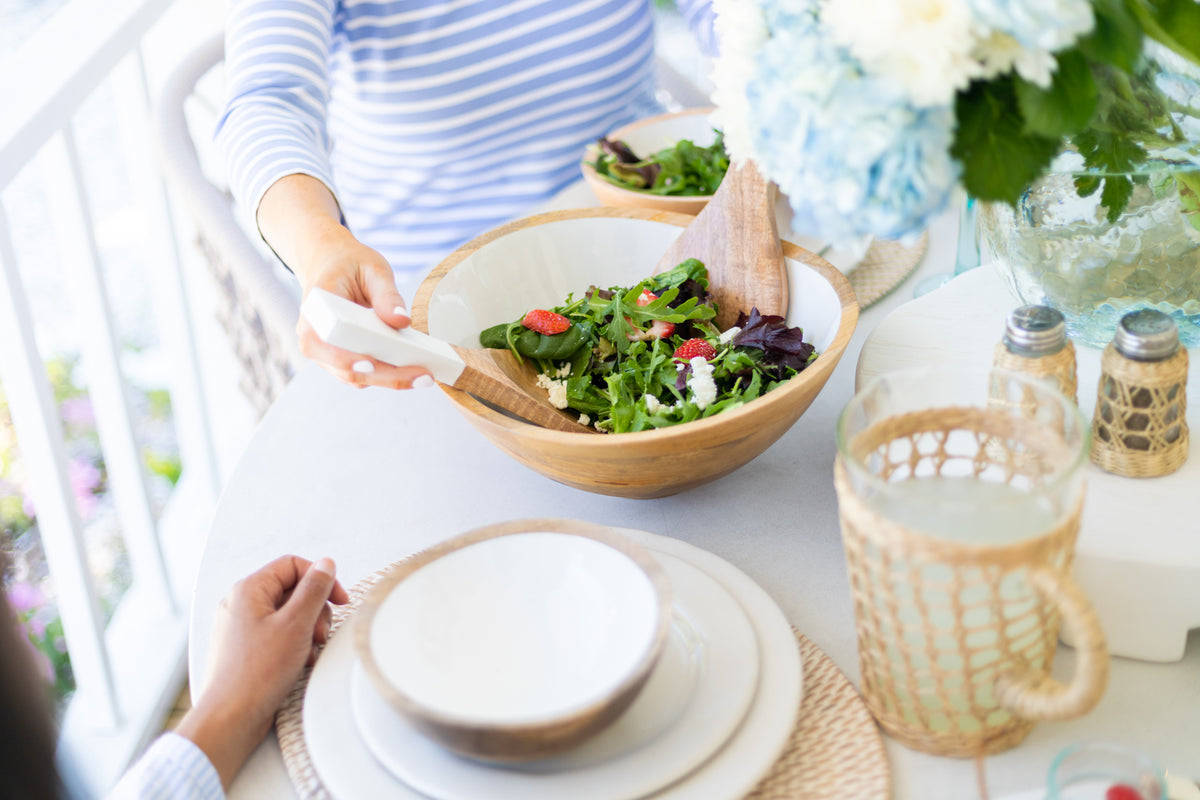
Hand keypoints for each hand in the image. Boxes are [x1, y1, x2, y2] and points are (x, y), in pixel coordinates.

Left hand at [177, 555, 349, 788]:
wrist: (230, 718)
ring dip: (306, 630)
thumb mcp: (296, 624)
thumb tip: (325, 564)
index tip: (338, 599)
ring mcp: (241, 627)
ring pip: (287, 614)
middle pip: (292, 590)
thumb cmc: (255, 674)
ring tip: (308, 651)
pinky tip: (298, 662)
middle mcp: (241, 604)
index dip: (320, 579)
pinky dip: (294, 644)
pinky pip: (278, 634)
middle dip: (314, 610)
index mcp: (248, 590)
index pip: (292, 565)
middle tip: (319, 633)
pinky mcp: (246, 648)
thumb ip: (314, 590)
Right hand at [258, 173, 434, 389]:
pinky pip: (366, 375)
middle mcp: (315, 338)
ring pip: (357, 378)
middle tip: (423, 375)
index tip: (370, 363)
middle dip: (386, 376)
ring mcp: (327, 354)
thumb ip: (386, 294)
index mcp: (315, 311)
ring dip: (392, 380)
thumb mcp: (371, 269)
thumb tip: (402, 321)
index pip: (322, 342)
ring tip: (426, 375)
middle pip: (346, 369)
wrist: (330, 264)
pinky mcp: (344, 360)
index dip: (344, 358)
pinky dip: (390, 375)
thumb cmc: (349, 265)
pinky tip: (418, 370)